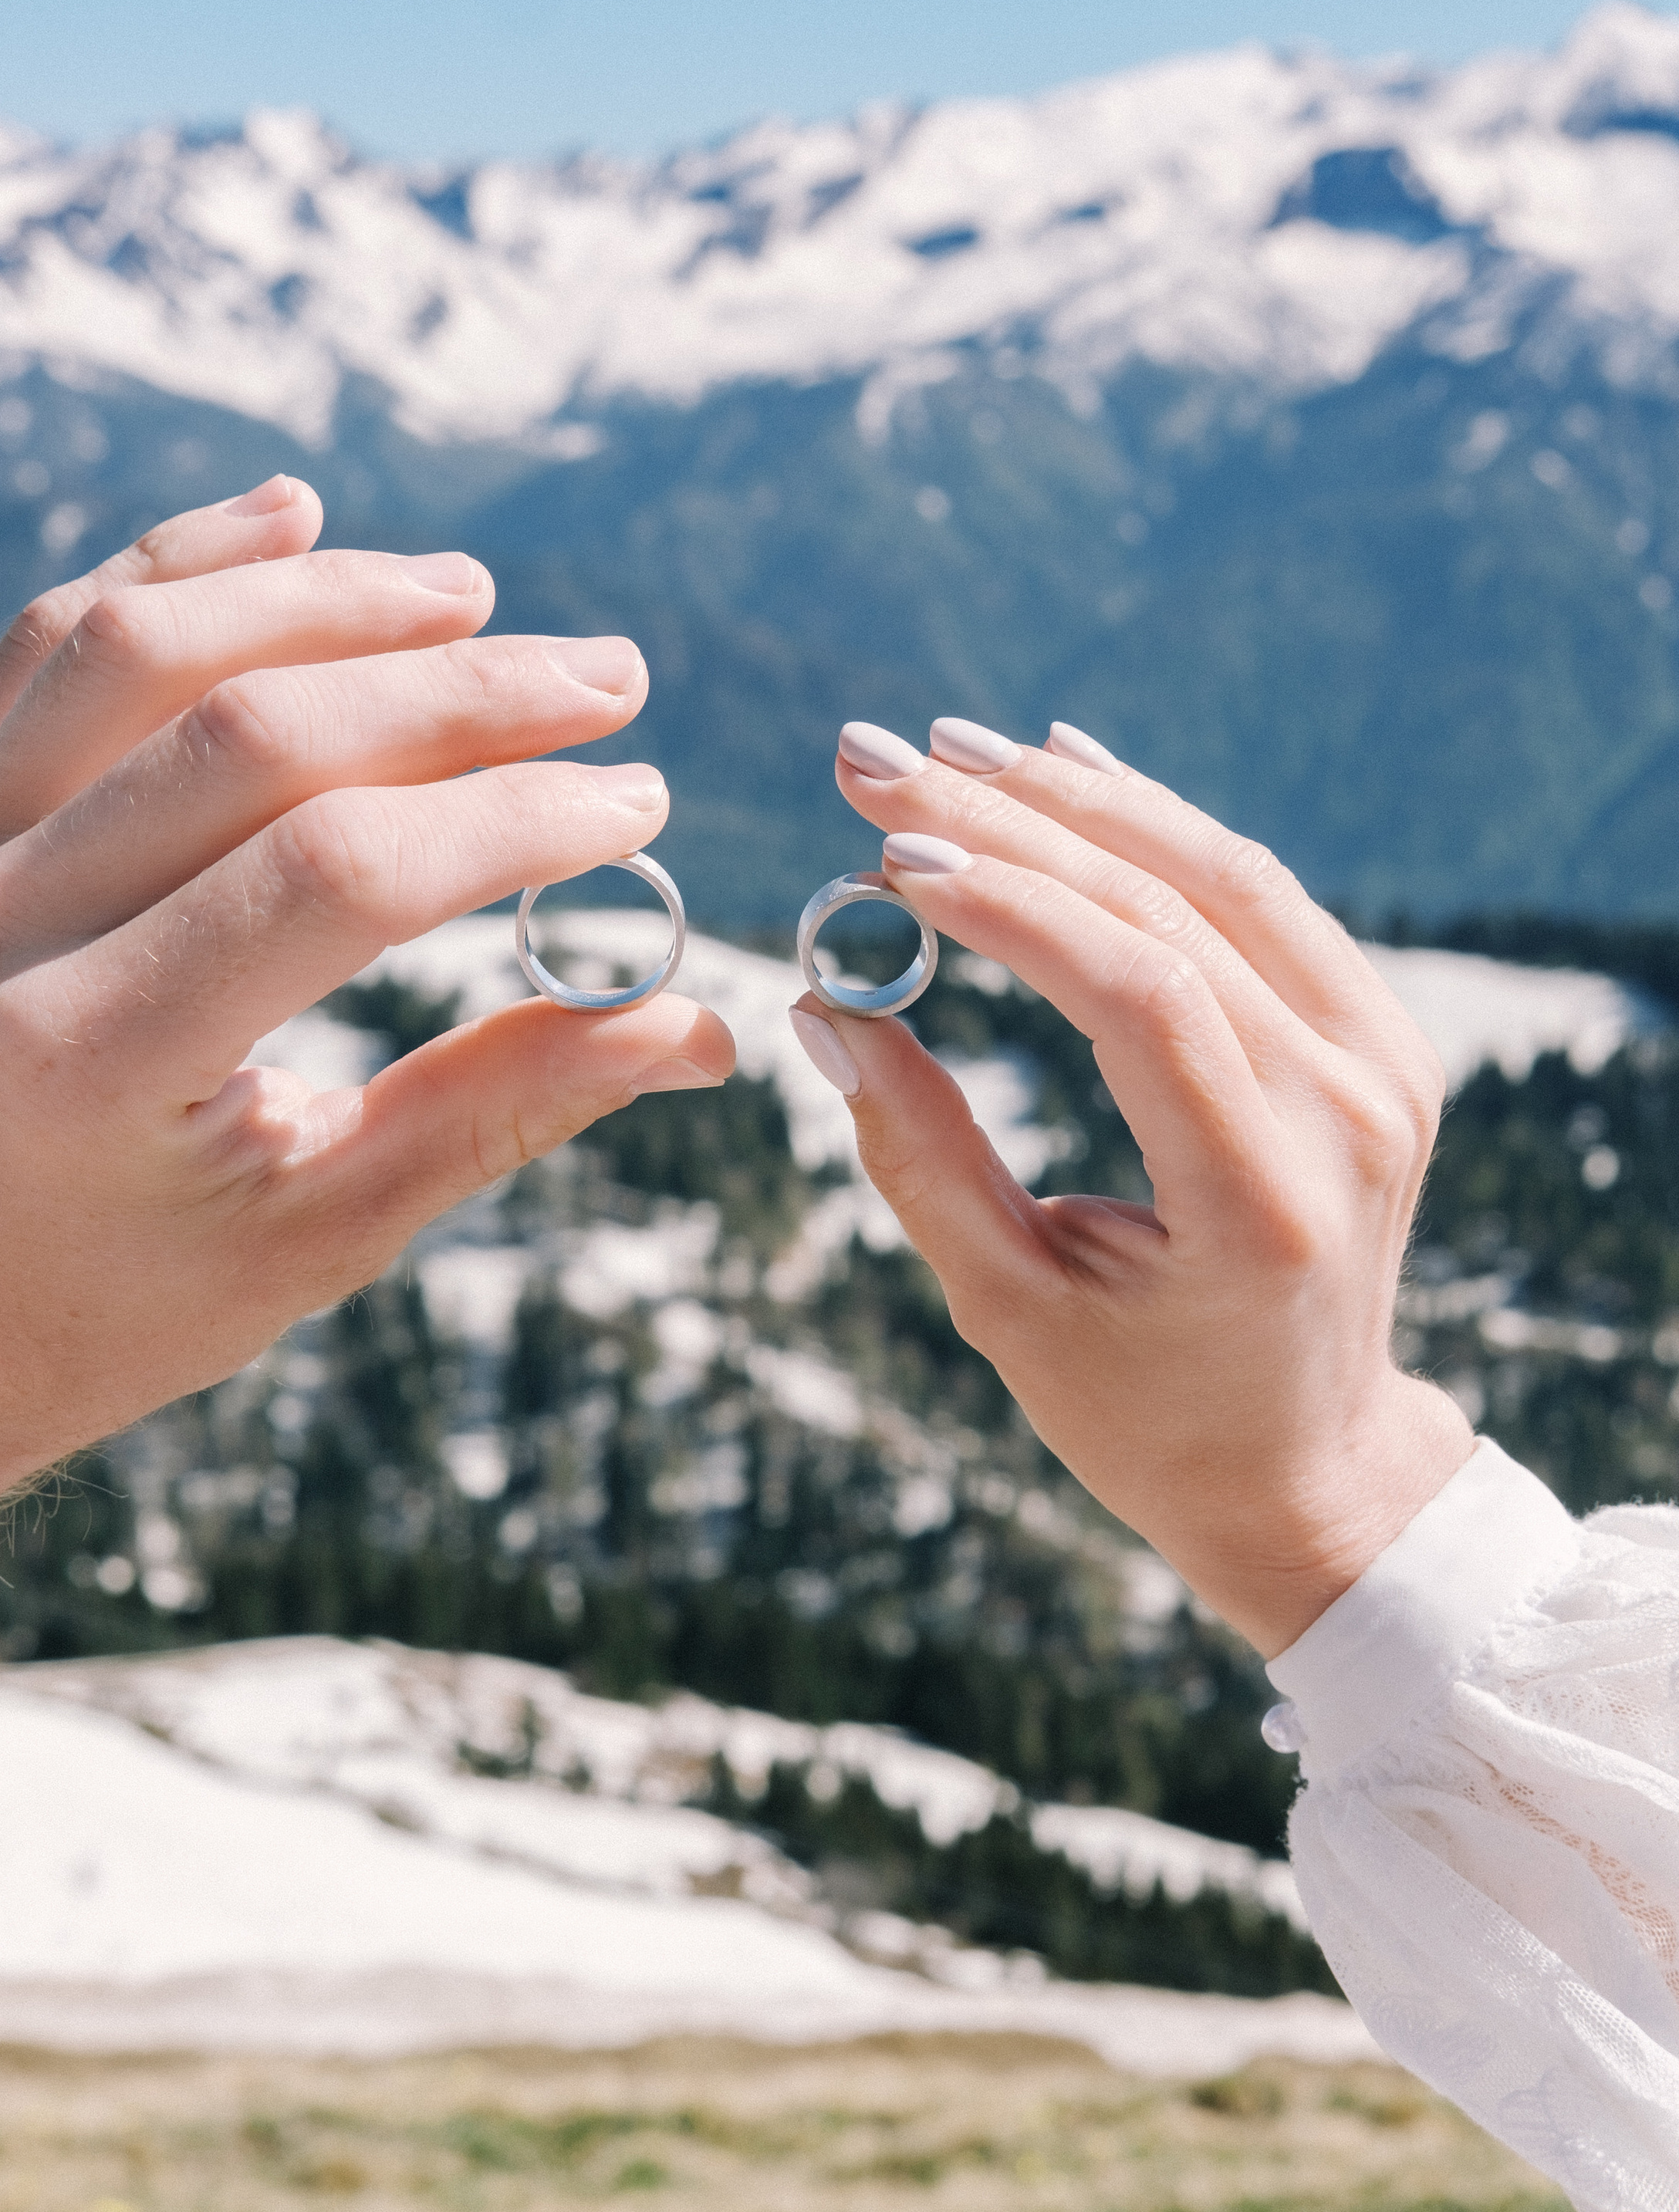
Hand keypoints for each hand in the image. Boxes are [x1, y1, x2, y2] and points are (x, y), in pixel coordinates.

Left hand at [0, 479, 731, 1669]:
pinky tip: (294, 518)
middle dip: (465, 691)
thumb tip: (702, 1023)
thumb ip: (503, 1109)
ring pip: (145, 645)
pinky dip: (177, 564)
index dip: (514, 817)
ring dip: (330, 597)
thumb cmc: (110, 1308)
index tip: (638, 805)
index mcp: (93, 1061)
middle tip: (607, 681)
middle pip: (258, 734)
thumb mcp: (315, 1238)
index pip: (342, 872)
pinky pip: (46, 636)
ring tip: (474, 598)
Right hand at [792, 720, 1472, 1653]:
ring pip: (1225, 876)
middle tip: (873, 763)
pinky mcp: (1381, 1040)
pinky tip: (1061, 770)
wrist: (1308, 1462)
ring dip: (1077, 800)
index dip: (1010, 905)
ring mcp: (1384, 1067)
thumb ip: (921, 1157)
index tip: (886, 854)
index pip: (1141, 994)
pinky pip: (1263, 898)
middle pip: (1177, 911)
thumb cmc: (1142, 1411)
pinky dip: (1157, 827)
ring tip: (944, 749)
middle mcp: (1350, 1115)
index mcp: (1264, 1203)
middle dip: (1010, 822)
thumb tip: (827, 1006)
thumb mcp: (1012, 1309)